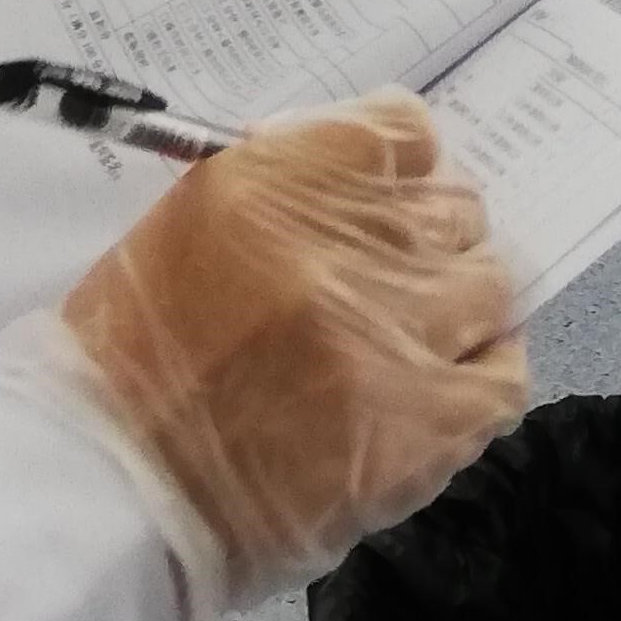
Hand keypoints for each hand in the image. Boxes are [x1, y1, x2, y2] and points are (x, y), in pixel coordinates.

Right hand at [59, 93, 525, 608]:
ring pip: (488, 285)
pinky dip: (481, 376)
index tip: (391, 200)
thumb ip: (292, 183)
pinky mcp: (426, 425)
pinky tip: (439, 391)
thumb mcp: (197, 219)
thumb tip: (383, 177)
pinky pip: (504, 376)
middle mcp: (349, 244)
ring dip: (456, 309)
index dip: (404, 170)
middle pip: (456, 207)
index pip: (405, 131)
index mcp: (279, 179)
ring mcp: (397, 333)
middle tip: (392, 282)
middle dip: (430, 240)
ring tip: (410, 342)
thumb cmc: (143, 353)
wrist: (117, 488)